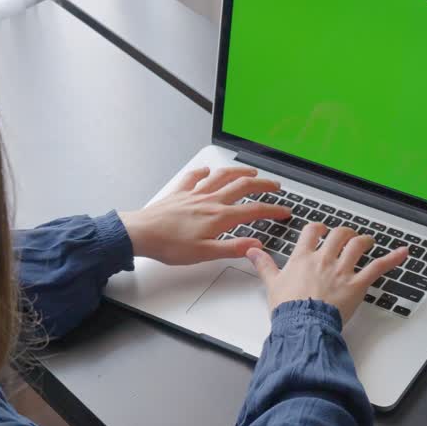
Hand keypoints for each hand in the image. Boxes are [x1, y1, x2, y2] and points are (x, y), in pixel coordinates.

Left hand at [119, 166, 290, 264]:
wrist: (141, 233)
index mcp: (219, 216)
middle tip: (275, 186)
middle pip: (242, 186)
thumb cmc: (169, 245)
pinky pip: (194, 178)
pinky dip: (204, 173)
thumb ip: (233, 248)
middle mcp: (210, 201)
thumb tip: (256, 245)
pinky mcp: (179, 193)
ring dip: (239, 172)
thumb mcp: (205, 254)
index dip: (273, 210)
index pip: (253, 210)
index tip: (285, 210)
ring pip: (222, 177)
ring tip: (251, 172)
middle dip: (263, 185)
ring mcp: (194, 194)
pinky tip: (207, 171)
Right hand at [246, 223, 409, 324]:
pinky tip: (404, 252)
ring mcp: (342, 270)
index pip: (312, 232)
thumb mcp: (272, 284)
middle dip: (344, 232)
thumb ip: (264, 265)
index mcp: (303, 257)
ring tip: (368, 241)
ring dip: (364, 240)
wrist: (302, 325)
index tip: (321, 230)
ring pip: (357, 245)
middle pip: (338, 234)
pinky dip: (393, 259)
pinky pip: (378, 267)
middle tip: (347, 236)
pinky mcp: (357, 284)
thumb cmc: (288, 308)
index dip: (319, 228)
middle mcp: (324, 259)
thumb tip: (252, 252)